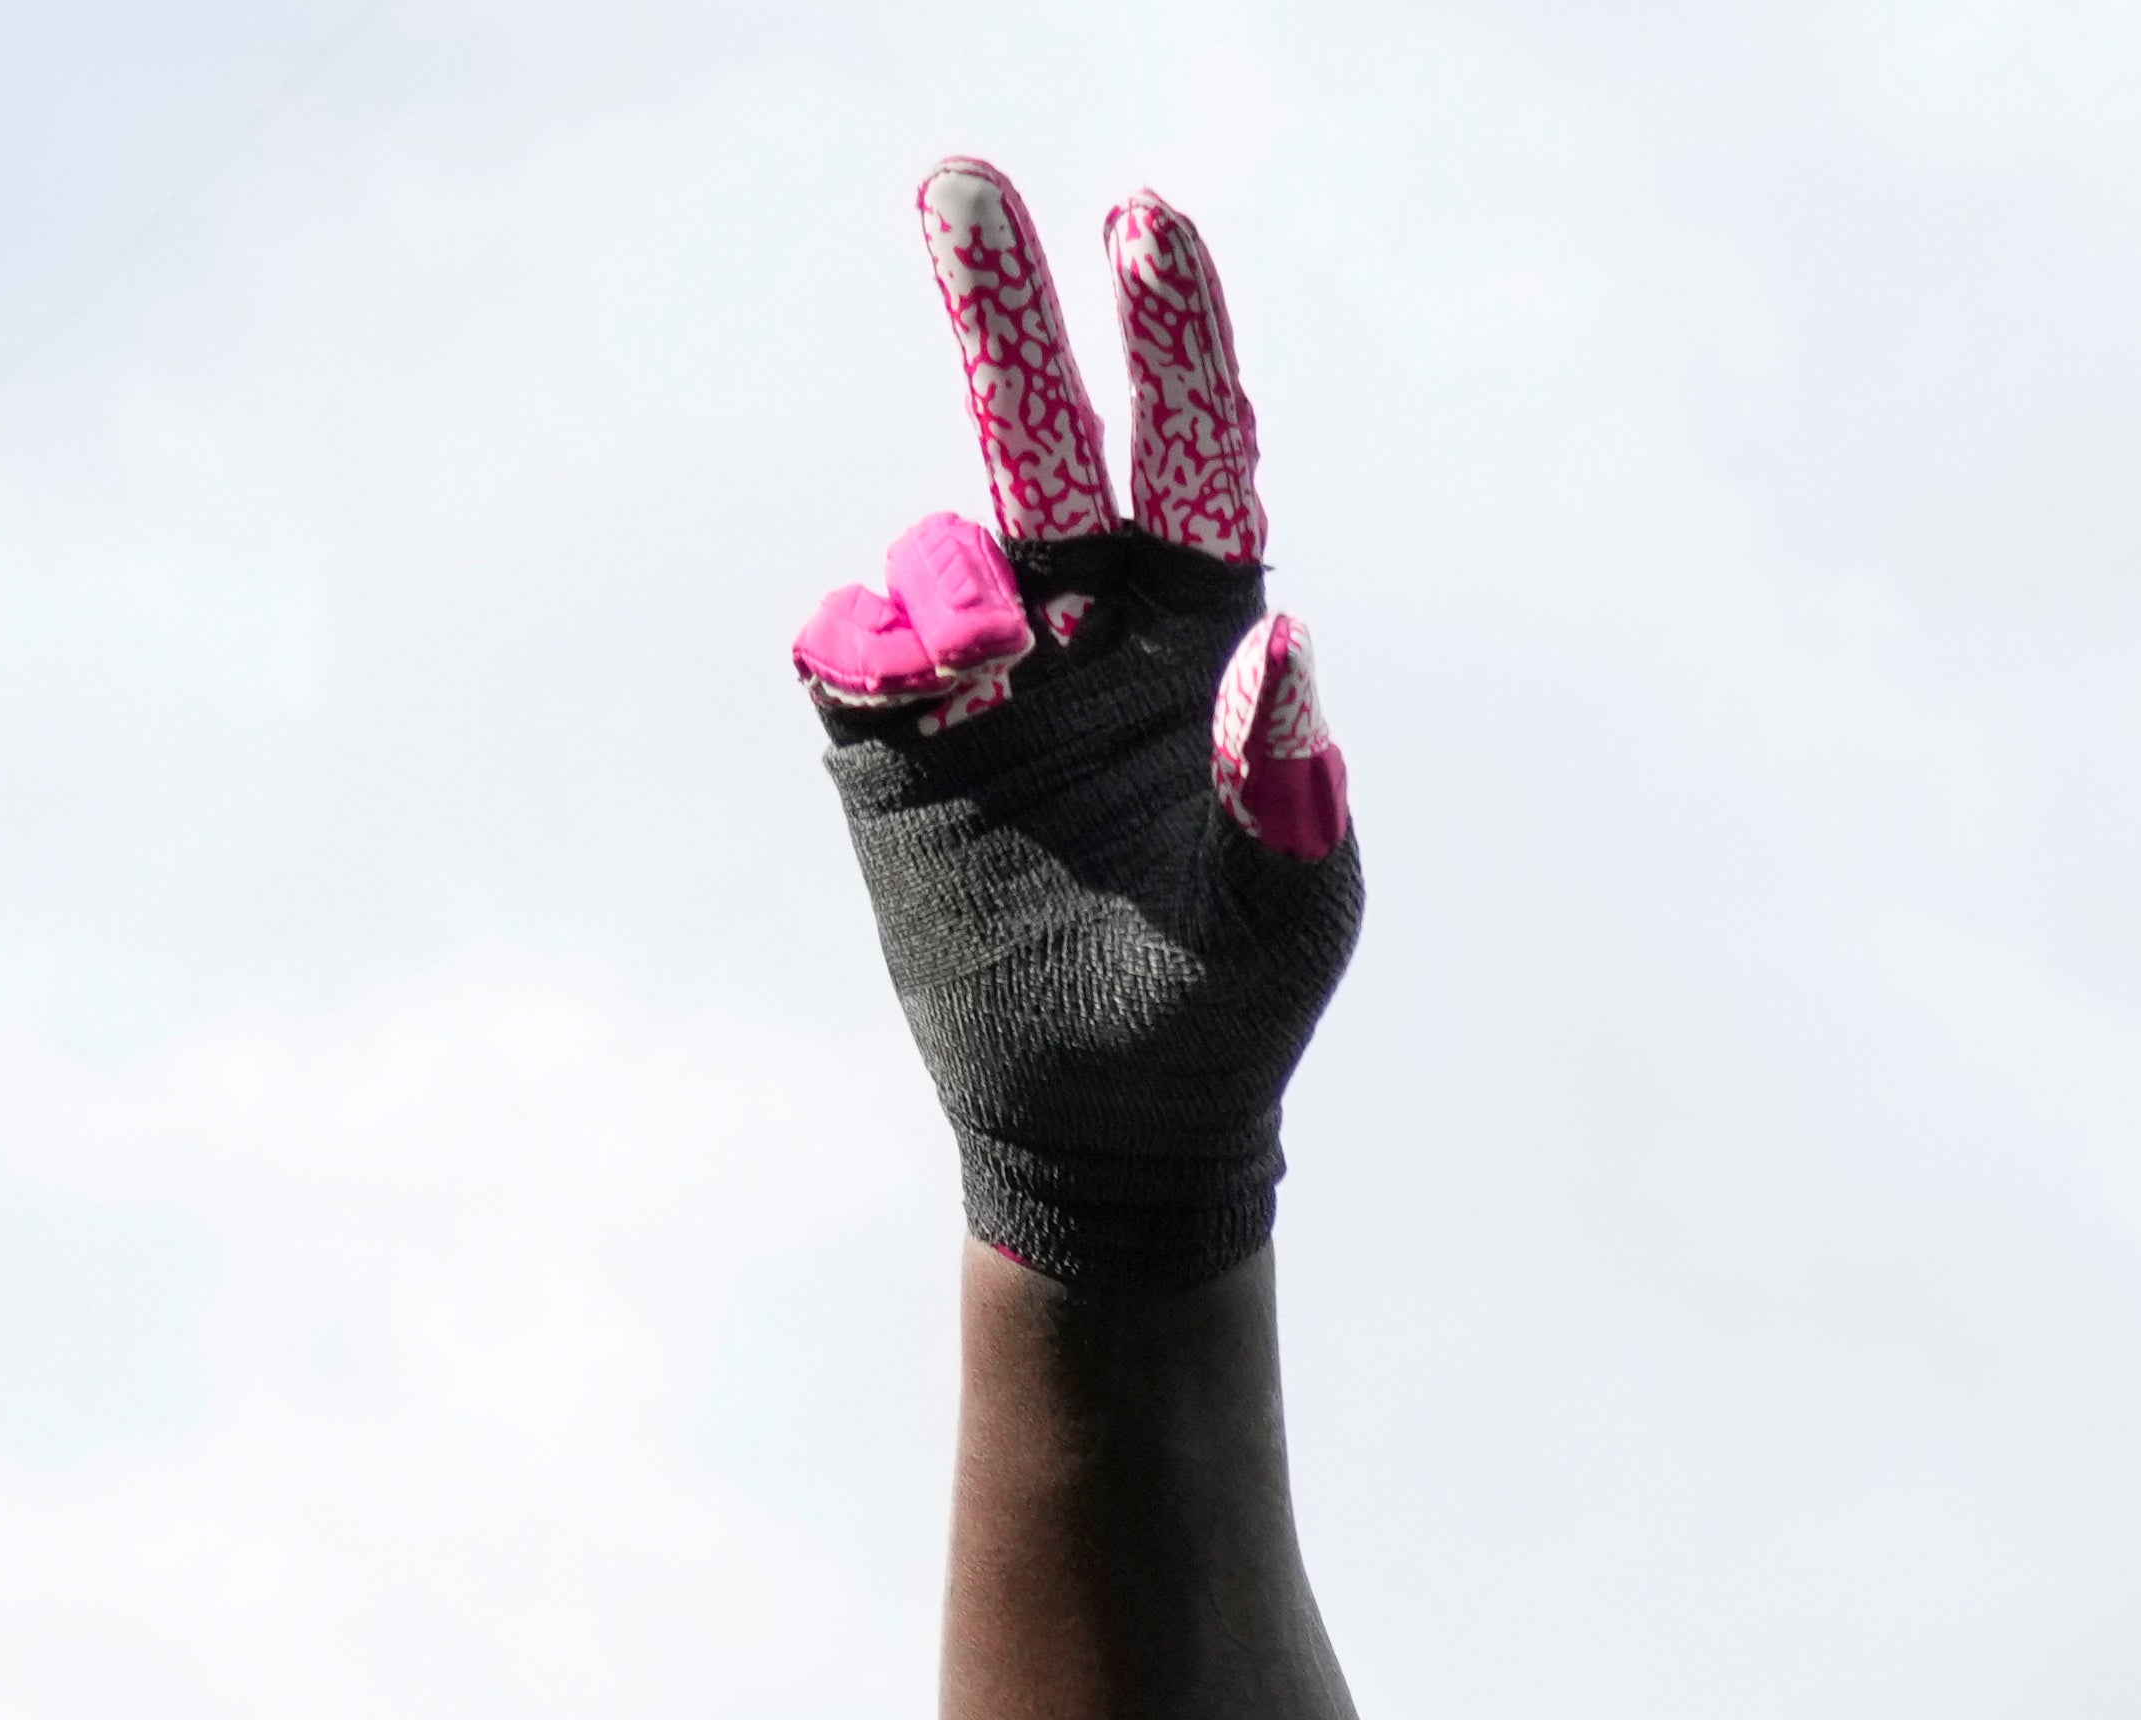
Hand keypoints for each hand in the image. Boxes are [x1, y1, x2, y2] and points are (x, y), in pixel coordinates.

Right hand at [799, 161, 1360, 1291]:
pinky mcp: (883, 729)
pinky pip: (850, 631)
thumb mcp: (1290, 908)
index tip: (1151, 228)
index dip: (1174, 342)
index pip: (1195, 454)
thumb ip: (1290, 779)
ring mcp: (979, 668)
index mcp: (1204, 631)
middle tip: (964, 182)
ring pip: (939, 541)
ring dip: (959, 587)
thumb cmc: (1229, 1002)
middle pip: (1042, 429)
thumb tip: (1280, 639)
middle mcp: (1087, 620)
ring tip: (990, 679)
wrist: (1103, 1117)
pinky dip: (874, 642)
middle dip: (1004, 306)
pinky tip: (921, 703)